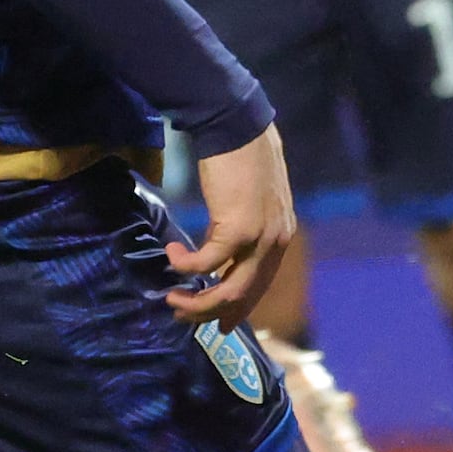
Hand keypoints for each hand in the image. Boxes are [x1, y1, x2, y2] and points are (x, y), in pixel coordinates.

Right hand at [169, 124, 296, 319]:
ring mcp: (260, 238)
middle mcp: (276, 241)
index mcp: (281, 235)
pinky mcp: (238, 229)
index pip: (262, 284)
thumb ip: (243, 225)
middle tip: (184, 317)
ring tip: (172, 299)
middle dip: (212, 311)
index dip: (240, 308)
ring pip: (228, 288)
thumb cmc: (241, 156)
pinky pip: (207, 263)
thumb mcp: (251, 199)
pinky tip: (171, 258)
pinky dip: (187, 267)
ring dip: (197, 300)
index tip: (221, 323)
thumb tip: (223, 246)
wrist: (239, 128)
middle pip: (244, 294)